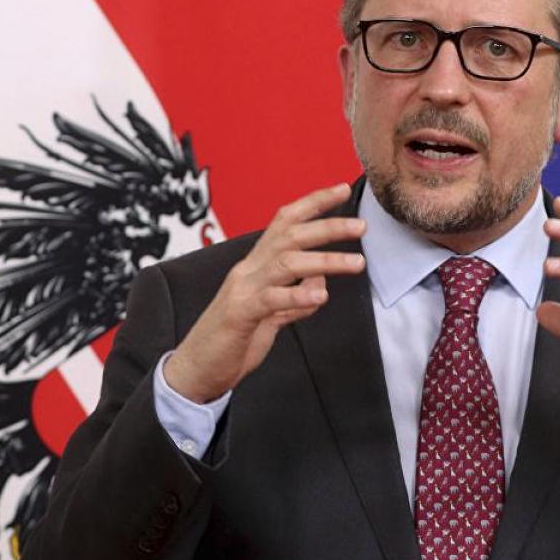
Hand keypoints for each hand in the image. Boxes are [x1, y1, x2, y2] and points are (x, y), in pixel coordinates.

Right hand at [164, 183, 366, 402]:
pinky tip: (321, 298)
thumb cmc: (235, 339)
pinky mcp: (240, 315)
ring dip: (326, 261)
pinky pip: (271, 300)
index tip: (341, 189)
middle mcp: (248, 270)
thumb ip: (295, 296)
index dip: (313, 203)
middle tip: (361, 225)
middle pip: (289, 236)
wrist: (198, 369)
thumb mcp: (271, 314)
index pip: (284, 222)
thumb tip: (322, 282)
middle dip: (328, 226)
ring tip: (358, 264)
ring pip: (286, 263)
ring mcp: (242, 290)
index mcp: (256, 265)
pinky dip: (298, 297)